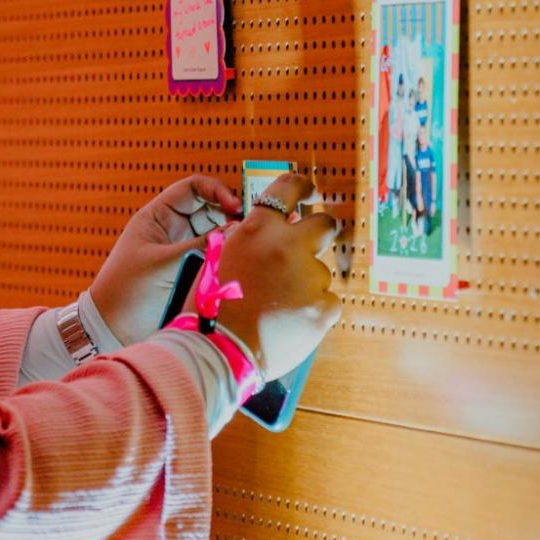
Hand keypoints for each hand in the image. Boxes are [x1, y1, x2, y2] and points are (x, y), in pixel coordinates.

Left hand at [85, 174, 243, 345]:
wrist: (111, 329)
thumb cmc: (127, 292)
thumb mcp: (165, 264)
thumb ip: (201, 246)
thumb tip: (236, 230)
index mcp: (158, 217)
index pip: (193, 188)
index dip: (217, 190)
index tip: (236, 206)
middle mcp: (172, 230)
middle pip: (210, 209)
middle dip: (229, 215)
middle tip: (247, 228)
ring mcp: (181, 251)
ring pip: (215, 234)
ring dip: (229, 238)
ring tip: (241, 248)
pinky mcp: (189, 273)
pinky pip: (213, 257)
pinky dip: (225, 258)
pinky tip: (235, 264)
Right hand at [202, 173, 341, 379]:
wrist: (219, 351)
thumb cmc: (212, 308)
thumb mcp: (219, 259)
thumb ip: (246, 239)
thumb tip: (268, 230)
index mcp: (257, 230)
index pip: (289, 189)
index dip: (303, 187)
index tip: (310, 193)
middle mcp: (287, 246)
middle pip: (325, 225)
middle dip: (320, 234)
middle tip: (306, 251)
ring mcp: (309, 277)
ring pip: (320, 273)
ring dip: (306, 285)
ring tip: (278, 308)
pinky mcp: (323, 307)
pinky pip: (327, 302)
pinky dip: (313, 311)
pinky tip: (289, 322)